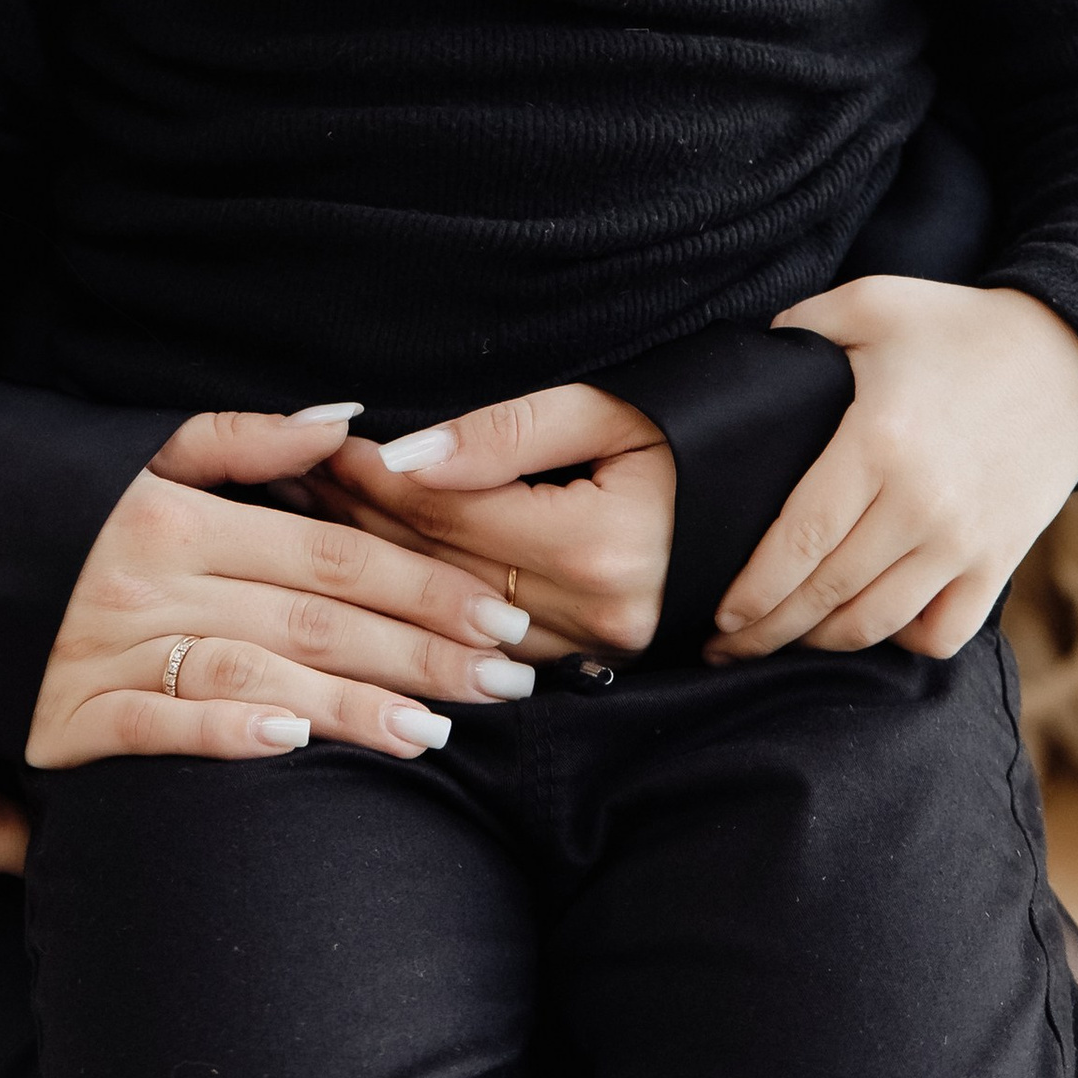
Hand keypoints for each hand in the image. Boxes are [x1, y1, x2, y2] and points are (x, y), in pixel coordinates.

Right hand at [25, 406, 539, 768]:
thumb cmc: (45, 492)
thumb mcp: (138, 445)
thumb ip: (245, 438)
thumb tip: (350, 427)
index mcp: (180, 513)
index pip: (332, 551)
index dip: (423, 584)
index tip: (499, 614)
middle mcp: (153, 579)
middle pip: (314, 617)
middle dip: (421, 652)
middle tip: (506, 682)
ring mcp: (109, 650)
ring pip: (254, 674)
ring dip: (350, 706)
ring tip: (435, 734)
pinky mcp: (63, 718)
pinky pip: (155, 724)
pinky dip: (222, 730)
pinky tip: (289, 742)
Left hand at [311, 389, 675, 660]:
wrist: (784, 502)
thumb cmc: (701, 434)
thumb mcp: (612, 411)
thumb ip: (507, 433)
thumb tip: (407, 456)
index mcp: (599, 546)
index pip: (448, 513)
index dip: (375, 476)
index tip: (319, 441)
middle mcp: (597, 614)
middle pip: (438, 568)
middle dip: (359, 519)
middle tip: (293, 478)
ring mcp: (599, 653)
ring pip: (452, 615)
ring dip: (381, 566)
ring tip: (319, 520)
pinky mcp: (597, 666)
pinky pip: (486, 645)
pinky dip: (428, 605)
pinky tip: (381, 574)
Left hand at [710, 277, 1077, 661]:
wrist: (1069, 359)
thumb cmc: (957, 327)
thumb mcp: (871, 301)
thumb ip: (800, 324)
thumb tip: (753, 356)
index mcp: (878, 441)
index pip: (800, 538)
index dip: (754, 588)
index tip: (719, 613)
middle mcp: (922, 504)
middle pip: (828, 592)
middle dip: (768, 630)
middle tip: (726, 647)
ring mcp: (965, 542)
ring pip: (878, 622)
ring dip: (823, 640)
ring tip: (784, 638)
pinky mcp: (1000, 562)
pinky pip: (943, 632)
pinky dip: (902, 638)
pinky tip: (872, 620)